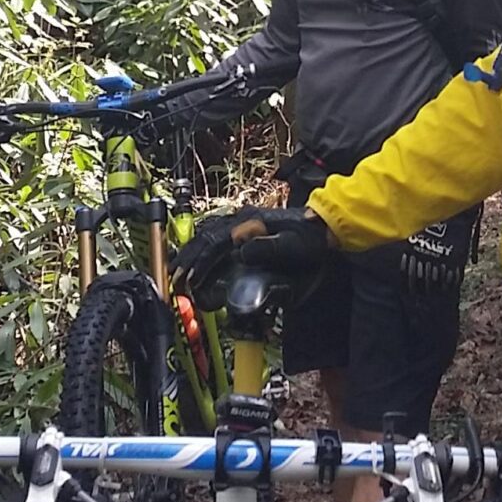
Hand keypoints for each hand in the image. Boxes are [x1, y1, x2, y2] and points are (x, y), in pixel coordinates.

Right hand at [175, 205, 329, 296]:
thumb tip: (239, 249)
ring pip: (207, 238)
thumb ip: (268, 248)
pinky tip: (195, 264)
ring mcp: (242, 226)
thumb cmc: (312, 240)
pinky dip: (201, 253)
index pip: (215, 242)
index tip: (192, 280)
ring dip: (191, 256)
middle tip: (175, 280)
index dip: (201, 262)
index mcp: (249, 222)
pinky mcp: (245, 233)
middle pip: (205, 238)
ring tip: (177, 273)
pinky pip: (216, 240)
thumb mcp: (294, 245)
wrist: (326, 230)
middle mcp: (241, 221)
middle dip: (188, 260)